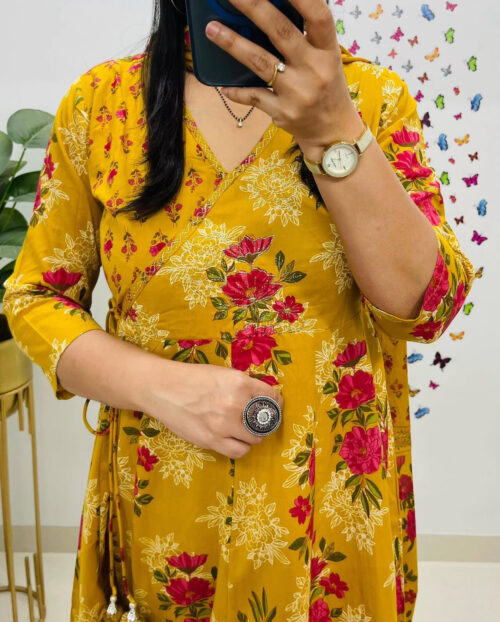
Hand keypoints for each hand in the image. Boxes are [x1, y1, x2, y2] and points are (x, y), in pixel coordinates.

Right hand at [143, 359, 283, 459]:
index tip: (274, 407)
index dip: (276, 404)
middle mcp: (235, 404)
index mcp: (241, 383)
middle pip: (267, 422)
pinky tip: (234, 439)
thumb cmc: (193, 378)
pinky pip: (239, 452)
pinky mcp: (211, 440)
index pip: (273, 399)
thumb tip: (267, 399)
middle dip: (265, 421)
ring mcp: (223, 424)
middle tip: (258, 420)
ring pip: (255, 439)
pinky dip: (241, 447)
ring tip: (243, 429)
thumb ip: (246, 387)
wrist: (162, 388)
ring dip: (253, 435)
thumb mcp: (225, 374)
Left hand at [204, 0, 363, 155]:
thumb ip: (304, 37)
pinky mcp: (283, 112)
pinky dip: (237, 92)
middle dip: (253, 7)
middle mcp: (315, 70)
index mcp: (328, 51)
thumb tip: (266, 10)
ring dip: (233, 44)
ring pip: (260, 62)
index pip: (318, 16)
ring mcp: (297, 93)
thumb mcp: (325, 58)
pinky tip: (222, 86)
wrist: (332, 131)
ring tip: (212, 29)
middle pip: (280, 32)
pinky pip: (254, 97)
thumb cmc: (325, 86)